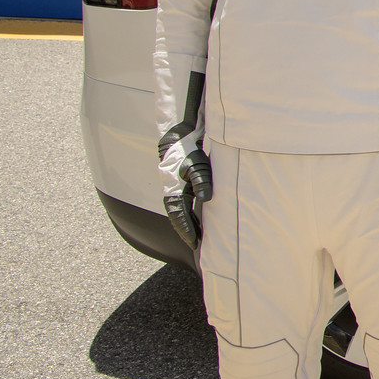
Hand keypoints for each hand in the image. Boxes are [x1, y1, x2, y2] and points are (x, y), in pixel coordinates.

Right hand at [159, 130, 211, 248]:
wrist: (180, 134)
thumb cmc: (189, 149)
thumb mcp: (197, 164)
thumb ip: (201, 180)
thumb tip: (206, 199)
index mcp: (173, 188)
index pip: (178, 214)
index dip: (185, 228)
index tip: (194, 242)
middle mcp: (172, 190)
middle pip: (177, 215)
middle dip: (186, 230)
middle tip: (196, 244)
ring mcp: (176, 186)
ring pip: (180, 209)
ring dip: (188, 222)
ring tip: (198, 235)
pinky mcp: (182, 182)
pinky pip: (184, 201)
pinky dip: (190, 212)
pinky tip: (198, 217)